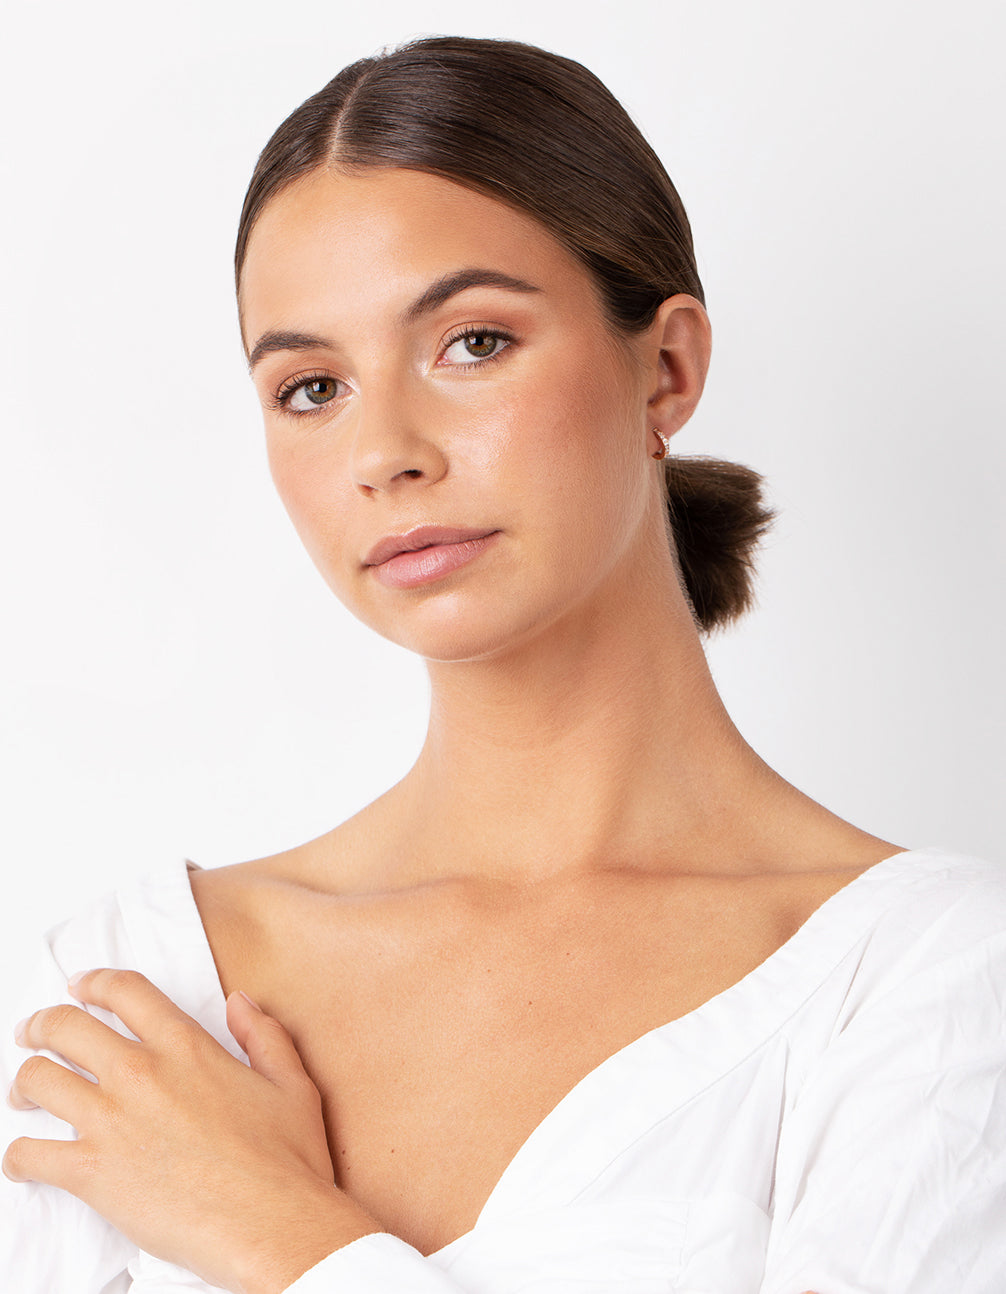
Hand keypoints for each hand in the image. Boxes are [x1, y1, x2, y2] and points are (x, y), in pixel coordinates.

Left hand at [3, 970, 380, 1293]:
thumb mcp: (292, 1082)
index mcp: (187, 1047)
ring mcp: (112, 1121)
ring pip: (38, 1080)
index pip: (125, 991)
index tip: (80, 988)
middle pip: (66, 1026)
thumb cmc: (287, 1162)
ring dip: (24, 1082)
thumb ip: (264, 1035)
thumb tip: (240, 1002)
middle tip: (34, 1033)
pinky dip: (18, 1156)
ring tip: (25, 1092)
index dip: (94, 982)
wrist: (273, 1224)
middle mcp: (142, 1073)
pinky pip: (28, 1155)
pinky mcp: (92, 1173)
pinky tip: (25, 1159)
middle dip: (41, 1025)